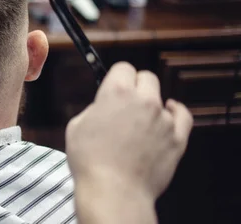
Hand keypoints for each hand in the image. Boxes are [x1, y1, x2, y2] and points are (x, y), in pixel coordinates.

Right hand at [66, 62, 192, 201]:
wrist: (114, 191)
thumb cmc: (90, 160)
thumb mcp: (77, 125)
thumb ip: (95, 109)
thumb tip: (105, 108)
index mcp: (116, 92)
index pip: (123, 68)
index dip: (117, 77)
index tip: (113, 86)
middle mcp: (144, 100)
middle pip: (147, 78)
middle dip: (137, 86)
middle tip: (126, 103)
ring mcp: (163, 119)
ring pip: (162, 100)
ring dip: (152, 107)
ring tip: (141, 124)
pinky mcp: (177, 138)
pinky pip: (183, 116)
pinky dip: (176, 113)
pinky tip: (168, 113)